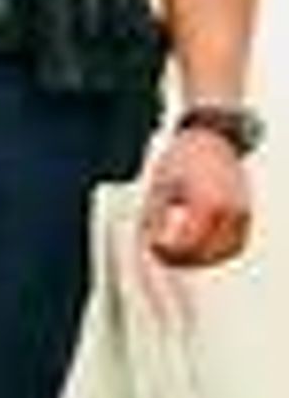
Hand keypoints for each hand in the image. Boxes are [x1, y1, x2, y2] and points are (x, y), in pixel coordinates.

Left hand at [144, 126, 253, 267]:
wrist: (211, 140)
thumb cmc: (185, 158)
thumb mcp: (160, 187)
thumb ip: (156, 219)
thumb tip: (152, 242)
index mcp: (208, 203)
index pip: (188, 244)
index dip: (167, 250)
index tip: (153, 245)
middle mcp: (230, 210)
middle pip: (204, 252)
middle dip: (179, 256)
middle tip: (161, 249)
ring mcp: (241, 214)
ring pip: (221, 253)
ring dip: (198, 256)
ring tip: (177, 247)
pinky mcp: (245, 216)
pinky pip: (232, 245)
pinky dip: (214, 250)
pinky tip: (197, 244)